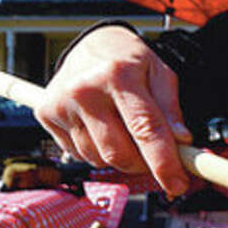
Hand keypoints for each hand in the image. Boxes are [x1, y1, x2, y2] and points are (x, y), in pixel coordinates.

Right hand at [37, 26, 192, 196]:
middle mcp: (86, 90)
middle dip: (143, 164)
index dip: (164, 163)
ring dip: (119, 156)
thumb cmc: (128, 60)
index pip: (145, 129)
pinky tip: (102, 127)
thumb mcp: (159, 72)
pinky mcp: (46, 114)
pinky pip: (78, 154)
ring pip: (98, 158)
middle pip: (119, 153)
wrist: (91, 44)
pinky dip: (96, 150)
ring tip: (123, 129)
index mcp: (119, 75)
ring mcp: (62, 104)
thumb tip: (181, 141)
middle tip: (153, 154)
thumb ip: (171, 108)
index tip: (177, 184)